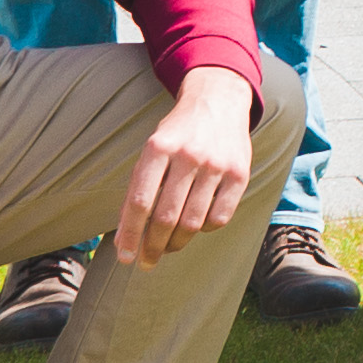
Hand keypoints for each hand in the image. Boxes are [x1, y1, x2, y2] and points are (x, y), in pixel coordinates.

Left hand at [111, 67, 260, 265]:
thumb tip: (124, 238)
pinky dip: (204, 229)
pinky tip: (196, 226)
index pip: (140, 201)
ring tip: (168, 246)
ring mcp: (216, 164)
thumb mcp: (151, 151)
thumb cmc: (177, 134)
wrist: (218, 101)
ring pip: (193, 222)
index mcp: (159, 147)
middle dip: (153, 246)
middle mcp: (188, 154)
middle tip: (147, 261)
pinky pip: (219, 218)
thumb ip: (138, 190)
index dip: (131, 234)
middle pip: (166, 216)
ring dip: (177, 243)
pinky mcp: (239, 173)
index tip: (126, 257)